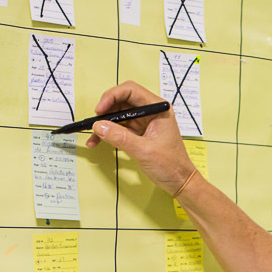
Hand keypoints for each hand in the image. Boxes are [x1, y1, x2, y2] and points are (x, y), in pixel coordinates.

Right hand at [86, 81, 195, 195]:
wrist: (179, 181)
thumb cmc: (171, 165)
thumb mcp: (144, 150)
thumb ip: (121, 137)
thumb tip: (100, 126)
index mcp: (158, 108)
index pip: (131, 91)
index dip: (112, 96)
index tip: (100, 110)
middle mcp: (151, 111)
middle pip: (122, 101)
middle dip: (106, 111)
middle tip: (94, 123)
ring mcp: (144, 122)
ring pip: (118, 115)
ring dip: (104, 124)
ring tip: (93, 136)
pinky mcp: (138, 133)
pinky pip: (119, 128)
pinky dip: (108, 134)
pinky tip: (98, 141)